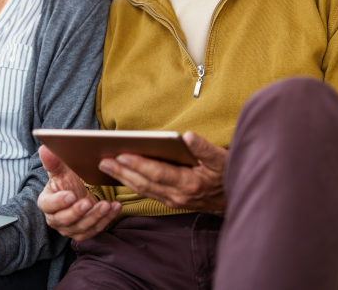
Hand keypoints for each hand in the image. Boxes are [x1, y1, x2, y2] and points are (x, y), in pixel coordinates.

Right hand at [37, 145, 120, 240]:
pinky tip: (115, 207)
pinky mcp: (84, 233)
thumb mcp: (61, 172)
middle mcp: (56, 220)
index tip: (71, 195)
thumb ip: (53, 163)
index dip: (59, 202)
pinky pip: (96, 229)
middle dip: (78, 211)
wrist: (78, 196)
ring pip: (82, 226)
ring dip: (96, 216)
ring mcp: (70, 229)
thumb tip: (45, 148)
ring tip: (107, 204)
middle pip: (65, 219)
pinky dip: (107, 219)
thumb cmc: (66, 184)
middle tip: (89, 201)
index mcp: (46, 204)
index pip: (49, 205)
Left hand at [98, 131, 226, 213]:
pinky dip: (133, 184)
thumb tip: (187, 136)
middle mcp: (178, 195)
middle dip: (122, 172)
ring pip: (143, 189)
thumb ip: (203, 148)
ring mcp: (174, 201)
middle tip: (103, 161)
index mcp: (189, 183)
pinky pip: (148, 193)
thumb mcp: (221, 158)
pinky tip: (122, 175)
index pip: (157, 173)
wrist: (235, 201)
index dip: (138, 164)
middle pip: (145, 183)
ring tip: (106, 166)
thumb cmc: (227, 175)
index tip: (121, 155)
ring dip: (124, 179)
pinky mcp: (172, 202)